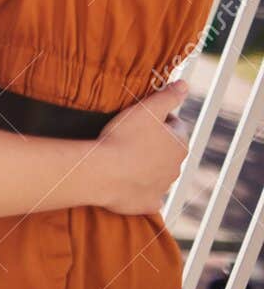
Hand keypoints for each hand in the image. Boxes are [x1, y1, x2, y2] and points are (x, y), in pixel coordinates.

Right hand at [89, 80, 190, 215]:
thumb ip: (168, 96)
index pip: (176, 126)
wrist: (103, 172)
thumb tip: (185, 85)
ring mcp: (162, 187)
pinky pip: (148, 197)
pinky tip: (129, 186)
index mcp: (179, 144)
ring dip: (146, 165)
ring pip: (158, 173)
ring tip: (123, 157)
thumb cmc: (124, 137)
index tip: (140, 118)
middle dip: (154, 143)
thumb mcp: (147, 109)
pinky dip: (142, 192)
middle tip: (129, 136)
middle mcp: (176, 167)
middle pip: (168, 151)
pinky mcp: (147, 203)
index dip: (159, 119)